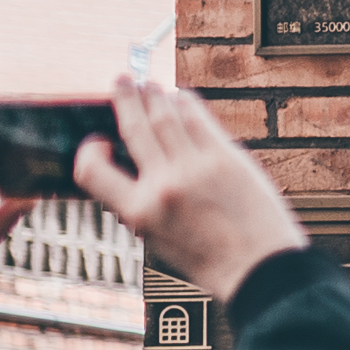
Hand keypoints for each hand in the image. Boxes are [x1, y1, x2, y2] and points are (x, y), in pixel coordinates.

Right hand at [70, 77, 306, 301]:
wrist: (261, 269)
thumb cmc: (211, 260)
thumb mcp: (159, 239)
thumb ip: (142, 203)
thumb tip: (135, 164)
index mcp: (138, 212)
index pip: (90, 169)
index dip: (89, 150)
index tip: (100, 140)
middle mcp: (163, 185)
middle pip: (134, 127)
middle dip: (125, 98)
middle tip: (120, 80)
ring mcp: (196, 168)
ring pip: (166, 115)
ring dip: (154, 94)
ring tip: (148, 83)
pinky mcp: (227, 158)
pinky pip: (199, 119)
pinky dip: (186, 102)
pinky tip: (181, 95)